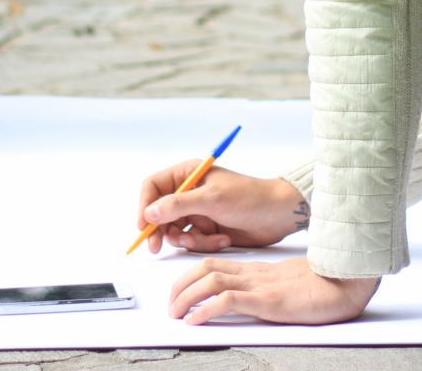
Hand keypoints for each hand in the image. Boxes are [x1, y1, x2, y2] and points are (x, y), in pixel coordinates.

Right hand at [137, 161, 308, 253]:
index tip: (143, 226)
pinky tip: (223, 239)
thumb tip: (149, 212)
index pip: (153, 186)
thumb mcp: (211, 199)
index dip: (144, 206)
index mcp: (188, 173)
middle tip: (156, 247)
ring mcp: (198, 211)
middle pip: (159, 212)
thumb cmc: (249, 198)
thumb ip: (178, 205)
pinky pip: (192, 241)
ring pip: (175, 230)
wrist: (277, 215)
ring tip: (208, 238)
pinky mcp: (207, 228)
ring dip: (189, 239)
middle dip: (160, 230)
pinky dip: (204, 243)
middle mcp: (190, 191)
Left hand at [169, 256, 379, 324]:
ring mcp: (260, 285)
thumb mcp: (286, 286)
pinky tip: (196, 320)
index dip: (189, 274)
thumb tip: (246, 300)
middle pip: (204, 268)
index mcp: (257, 269)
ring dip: (186, 296)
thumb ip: (266, 288)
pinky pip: (229, 300)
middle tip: (170, 305)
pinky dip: (206, 308)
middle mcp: (254, 273)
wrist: (348, 282)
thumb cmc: (324, 285)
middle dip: (179, 285)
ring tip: (175, 313)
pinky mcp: (268, 300)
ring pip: (210, 281)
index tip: (177, 291)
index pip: (214, 263)